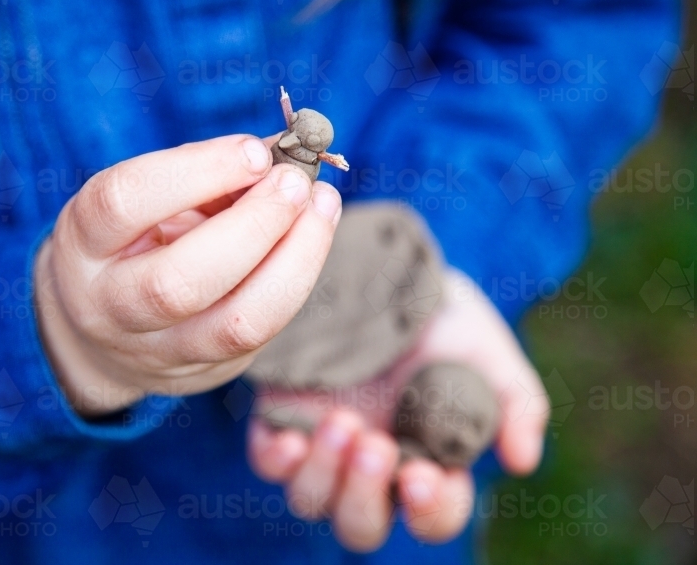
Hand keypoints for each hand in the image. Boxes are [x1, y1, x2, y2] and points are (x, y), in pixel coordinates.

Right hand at [34, 134, 342, 415]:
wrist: (101, 326)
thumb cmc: (135, 237)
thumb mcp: (146, 195)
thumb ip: (206, 170)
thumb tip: (282, 150)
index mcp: (83, 242)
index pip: (123, 203)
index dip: (196, 172)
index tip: (254, 152)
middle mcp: (108, 306)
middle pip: (178, 282)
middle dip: (253, 226)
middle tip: (296, 183)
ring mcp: (154, 352)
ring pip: (234, 325)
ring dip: (294, 260)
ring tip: (322, 206)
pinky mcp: (201, 375)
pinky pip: (260, 335)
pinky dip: (295, 280)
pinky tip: (311, 238)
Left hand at [247, 270, 549, 550]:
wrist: (385, 264)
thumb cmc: (442, 315)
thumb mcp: (489, 351)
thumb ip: (516, 404)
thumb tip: (522, 460)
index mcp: (427, 464)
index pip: (433, 516)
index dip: (431, 510)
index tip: (425, 476)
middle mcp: (372, 468)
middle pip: (361, 524)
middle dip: (364, 496)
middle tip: (376, 445)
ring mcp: (323, 447)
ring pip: (311, 501)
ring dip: (324, 475)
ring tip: (343, 421)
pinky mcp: (281, 417)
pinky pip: (268, 461)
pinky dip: (277, 458)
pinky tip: (290, 437)